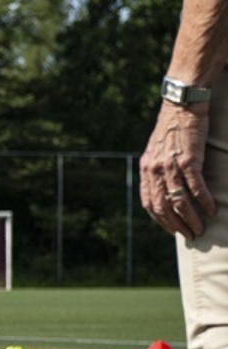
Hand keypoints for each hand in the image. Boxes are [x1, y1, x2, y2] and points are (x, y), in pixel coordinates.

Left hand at [139, 102, 215, 238]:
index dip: (161, 220)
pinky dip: (203, 200)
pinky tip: (211, 210)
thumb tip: (166, 190)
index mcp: (146, 169)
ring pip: (179, 200)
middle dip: (176, 225)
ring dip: (191, 218)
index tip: (172, 230)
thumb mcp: (158, 151)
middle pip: (163, 206)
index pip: (150, 203)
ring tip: (201, 228)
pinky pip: (195, 186)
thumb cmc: (174, 129)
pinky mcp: (188, 158)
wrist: (181, 104)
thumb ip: (158, 170)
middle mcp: (154, 169)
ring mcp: (170, 165)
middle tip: (190, 235)